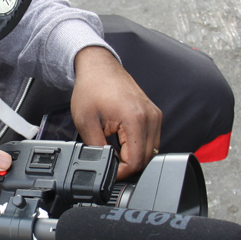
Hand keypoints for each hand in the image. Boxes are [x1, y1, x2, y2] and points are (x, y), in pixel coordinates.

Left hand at [69, 46, 161, 178]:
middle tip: (108, 161)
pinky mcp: (153, 115)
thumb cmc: (91, 88)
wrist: (98, 67)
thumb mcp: (86, 123)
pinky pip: (151, 140)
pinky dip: (138, 147)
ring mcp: (155, 116)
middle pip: (146, 159)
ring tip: (113, 149)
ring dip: (133, 156)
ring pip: (151, 152)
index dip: (120, 172)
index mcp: (135, 120)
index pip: (136, 162)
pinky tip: (122, 142)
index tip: (108, 171)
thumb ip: (96, 148)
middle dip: (127, 166)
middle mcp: (150, 118)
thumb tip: (104, 166)